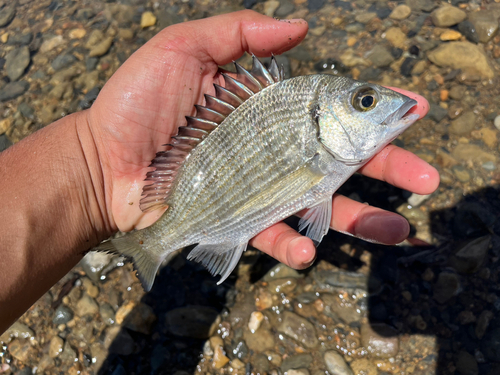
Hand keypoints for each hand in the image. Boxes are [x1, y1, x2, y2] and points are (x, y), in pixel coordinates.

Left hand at [86, 10, 438, 269]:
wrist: (103, 161)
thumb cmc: (137, 104)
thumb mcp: (183, 50)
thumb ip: (238, 34)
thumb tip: (301, 27)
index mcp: (267, 110)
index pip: (331, 111)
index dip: (371, 113)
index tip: (411, 113)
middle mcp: (271, 149)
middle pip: (338, 160)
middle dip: (387, 169)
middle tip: (427, 179)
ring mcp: (257, 188)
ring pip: (319, 205)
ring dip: (360, 220)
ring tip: (397, 233)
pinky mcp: (238, 219)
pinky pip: (273, 234)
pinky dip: (292, 242)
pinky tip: (308, 249)